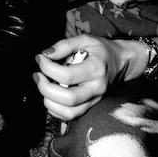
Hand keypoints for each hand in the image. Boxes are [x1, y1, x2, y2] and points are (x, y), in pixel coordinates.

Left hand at [33, 35, 147, 121]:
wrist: (120, 63)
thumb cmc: (101, 50)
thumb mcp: (85, 39)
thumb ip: (65, 45)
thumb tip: (45, 54)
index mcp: (96, 69)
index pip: (67, 75)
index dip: (47, 67)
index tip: (39, 58)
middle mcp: (96, 88)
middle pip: (68, 99)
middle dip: (45, 88)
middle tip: (37, 75)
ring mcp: (94, 100)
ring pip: (68, 112)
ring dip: (49, 101)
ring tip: (42, 86)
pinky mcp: (90, 106)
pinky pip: (70, 116)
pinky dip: (55, 109)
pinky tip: (50, 96)